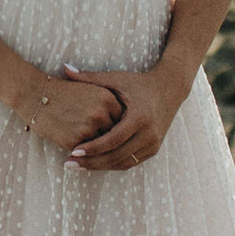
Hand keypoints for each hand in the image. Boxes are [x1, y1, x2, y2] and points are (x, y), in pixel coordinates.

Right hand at [20, 68, 125, 156]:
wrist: (35, 94)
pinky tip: (78, 147)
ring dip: (97, 147)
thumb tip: (123, 121)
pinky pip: (86, 152)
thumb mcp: (89, 89)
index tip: (112, 128)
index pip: (122, 120)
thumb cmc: (62, 91)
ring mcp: (89, 128)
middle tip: (101, 138)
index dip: (117, 125)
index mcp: (108, 99)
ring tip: (90, 146)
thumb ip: (107, 104)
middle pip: (114, 134)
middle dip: (108, 137)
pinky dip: (83, 152)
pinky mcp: (75, 141)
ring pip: (101, 146)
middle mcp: (102, 114)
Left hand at [62, 65, 180, 172]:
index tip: (73, 151)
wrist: (170, 89)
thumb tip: (64, 69)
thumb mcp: (116, 79)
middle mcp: (149, 134)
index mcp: (140, 117)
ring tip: (78, 166)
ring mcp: (153, 144)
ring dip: (100, 167)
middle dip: (92, 162)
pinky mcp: (153, 150)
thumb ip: (90, 77)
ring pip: (122, 163)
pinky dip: (111, 164)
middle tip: (69, 164)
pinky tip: (94, 163)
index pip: (113, 139)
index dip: (93, 148)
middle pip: (116, 156)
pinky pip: (130, 162)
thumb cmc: (138, 83)